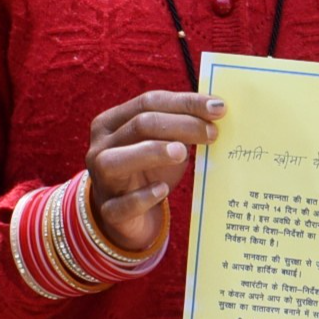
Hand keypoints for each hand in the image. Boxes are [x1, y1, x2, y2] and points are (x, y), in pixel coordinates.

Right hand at [85, 90, 223, 252]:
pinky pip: (121, 204)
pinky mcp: (109, 212)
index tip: (218, 108)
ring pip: (116, 160)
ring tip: (182, 152)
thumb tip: (217, 111)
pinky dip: (142, 196)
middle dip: (181, 125)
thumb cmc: (151, 171)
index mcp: (111, 122)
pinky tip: (162, 190)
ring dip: (152, 152)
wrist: (133, 216)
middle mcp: (100, 147)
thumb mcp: (166, 143)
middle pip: (139, 125)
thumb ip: (182, 127)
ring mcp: (101, 181)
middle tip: (212, 133)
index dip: (185, 102)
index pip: (148, 102)